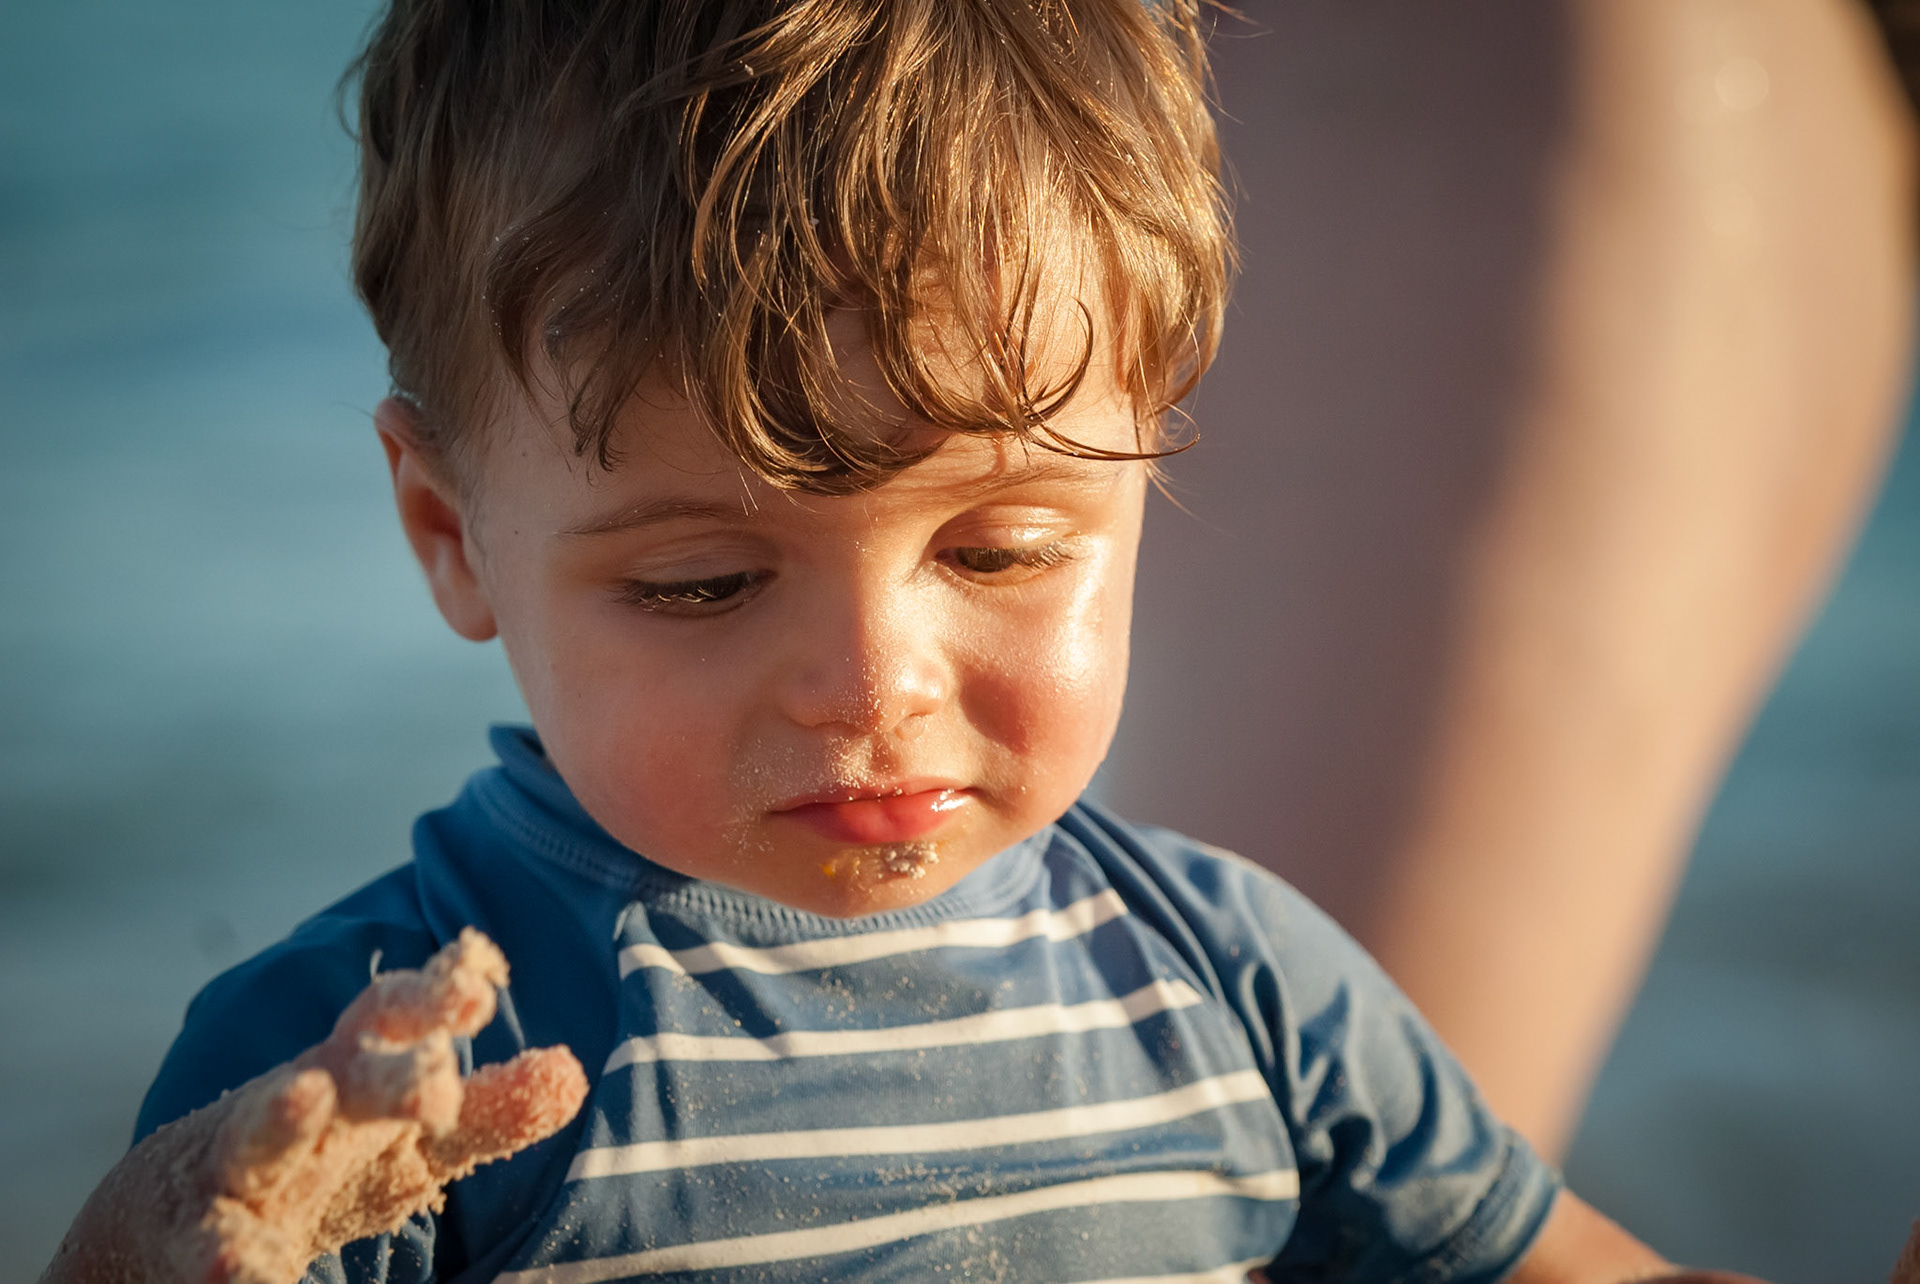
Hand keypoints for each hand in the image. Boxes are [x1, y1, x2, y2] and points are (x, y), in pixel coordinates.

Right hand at [40, 929, 587, 1283]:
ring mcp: (240, 1163)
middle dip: (390, 1066)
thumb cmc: (323, 1157)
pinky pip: (212, 1243)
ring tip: (304, 1096)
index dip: (436, 993)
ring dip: (280, 1114)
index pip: (397, 1014)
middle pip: (344, 1069)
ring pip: (256, 1133)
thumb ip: (491, 1108)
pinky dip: (227, 1261)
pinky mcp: (196, 1231)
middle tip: (439, 1071)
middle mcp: (296, 1099)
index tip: (482, 978)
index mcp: (354, 1067)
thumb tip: (574, 1072)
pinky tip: (242, 1277)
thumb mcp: (413, 1140)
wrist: (171, 1216)